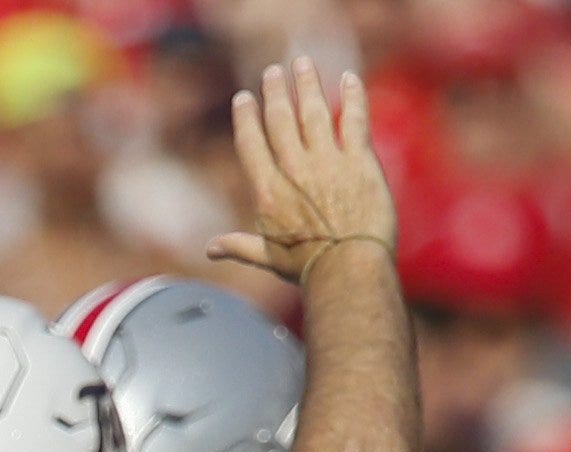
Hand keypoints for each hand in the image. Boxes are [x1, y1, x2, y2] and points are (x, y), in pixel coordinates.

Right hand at [208, 60, 394, 286]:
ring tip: (302, 64)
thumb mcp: (268, 258)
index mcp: (268, 193)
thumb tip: (211, 249)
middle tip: (272, 72)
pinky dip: (353, 96)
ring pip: (313, 111)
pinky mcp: (359, 160)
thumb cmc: (307, 269)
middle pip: (280, 120)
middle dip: (274, 92)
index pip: (251, 144)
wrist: (347, 269)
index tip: (243, 99)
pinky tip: (349, 78)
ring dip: (306, 84)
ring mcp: (328, 162)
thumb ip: (239, 246)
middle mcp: (295, 171)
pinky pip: (355, 119)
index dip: (246, 118)